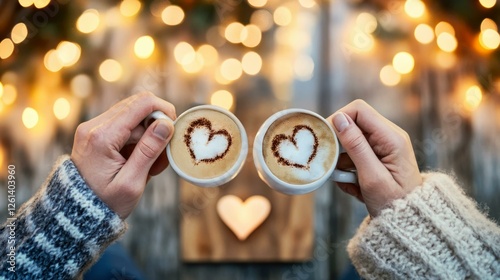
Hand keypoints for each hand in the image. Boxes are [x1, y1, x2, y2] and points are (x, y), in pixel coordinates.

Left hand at [71, 92, 175, 218]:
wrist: (76, 213)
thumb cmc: (105, 203)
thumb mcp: (132, 182)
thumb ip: (149, 150)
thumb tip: (166, 123)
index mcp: (102, 136)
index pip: (142, 104)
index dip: (164, 112)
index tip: (174, 132)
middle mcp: (94, 125)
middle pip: (139, 105)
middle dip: (157, 126)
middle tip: (162, 154)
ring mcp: (93, 127)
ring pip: (134, 114)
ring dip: (149, 134)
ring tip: (151, 163)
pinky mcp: (96, 132)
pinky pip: (125, 124)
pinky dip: (138, 139)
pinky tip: (140, 160)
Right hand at [327, 100, 421, 216]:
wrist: (408, 222)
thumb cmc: (393, 203)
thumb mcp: (371, 176)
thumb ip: (355, 146)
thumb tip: (339, 119)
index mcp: (391, 138)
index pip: (358, 110)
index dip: (338, 120)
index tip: (326, 140)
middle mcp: (388, 136)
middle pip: (352, 124)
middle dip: (339, 145)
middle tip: (334, 166)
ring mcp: (383, 146)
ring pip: (350, 141)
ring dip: (342, 161)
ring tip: (349, 182)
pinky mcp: (377, 156)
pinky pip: (353, 154)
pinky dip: (347, 169)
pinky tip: (354, 185)